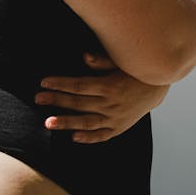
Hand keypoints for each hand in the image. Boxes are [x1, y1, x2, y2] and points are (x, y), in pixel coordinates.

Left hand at [34, 52, 169, 142]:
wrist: (158, 88)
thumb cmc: (135, 70)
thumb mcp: (121, 61)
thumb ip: (101, 60)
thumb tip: (84, 57)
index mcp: (109, 86)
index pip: (79, 86)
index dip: (60, 84)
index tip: (43, 82)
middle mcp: (111, 104)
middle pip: (78, 103)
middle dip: (56, 100)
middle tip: (37, 98)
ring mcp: (115, 118)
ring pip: (87, 123)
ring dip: (66, 123)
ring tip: (47, 122)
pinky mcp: (120, 127)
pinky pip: (102, 135)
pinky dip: (88, 138)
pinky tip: (74, 137)